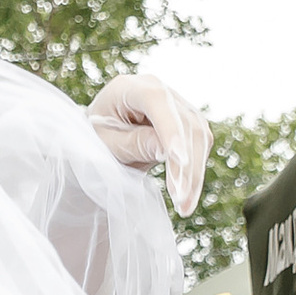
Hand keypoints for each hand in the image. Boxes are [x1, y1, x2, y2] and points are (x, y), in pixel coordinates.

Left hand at [85, 71, 210, 215]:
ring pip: (198, 135)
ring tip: (185, 206)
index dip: (170, 129)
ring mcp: (177, 103)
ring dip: (194, 173)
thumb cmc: (95, 138)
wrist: (100, 135)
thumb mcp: (105, 144)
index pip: (156, 100)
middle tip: (181, 200)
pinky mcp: (187, 121)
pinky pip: (200, 144)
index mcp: (130, 87)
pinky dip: (195, 172)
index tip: (177, 159)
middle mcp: (158, 88)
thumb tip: (170, 151)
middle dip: (185, 164)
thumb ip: (134, 144)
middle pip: (184, 122)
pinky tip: (187, 196)